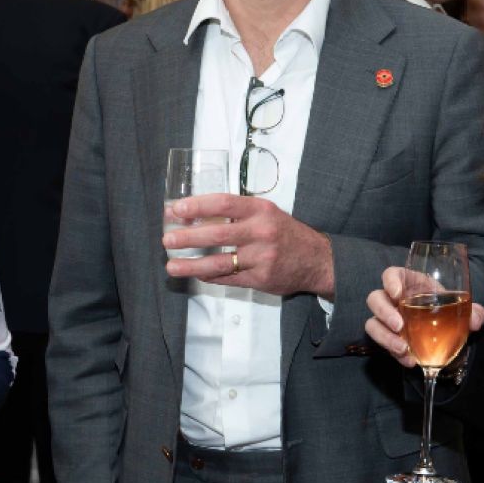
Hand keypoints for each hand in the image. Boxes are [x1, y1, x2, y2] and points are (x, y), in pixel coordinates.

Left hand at [163, 193, 333, 298]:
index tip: (176, 209)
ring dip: (191, 265)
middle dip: (187, 237)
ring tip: (171, 266)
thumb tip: (195, 214)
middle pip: (217, 234)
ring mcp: (261, 257)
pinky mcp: (260, 279)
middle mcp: (261, 232)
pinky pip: (227, 278)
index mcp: (260, 210)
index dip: (197, 205)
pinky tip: (195, 273)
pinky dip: (208, 275)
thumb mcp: (265, 213)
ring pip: (218, 262)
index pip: (223, 204)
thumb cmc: (284, 233)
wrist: (316, 260)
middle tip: (167, 239)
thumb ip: (236, 213)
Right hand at [364, 265, 483, 368]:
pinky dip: (392, 352)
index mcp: (410, 284)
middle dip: (384, 312)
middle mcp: (394, 300)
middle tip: (399, 326)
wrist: (446, 332)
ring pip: (373, 324)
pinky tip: (409, 360)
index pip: (391, 275)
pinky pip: (381, 344)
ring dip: (385, 337)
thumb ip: (474, 312)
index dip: (390, 281)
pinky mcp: (388, 338)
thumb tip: (476, 321)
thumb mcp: (463, 309)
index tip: (397, 294)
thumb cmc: (448, 311)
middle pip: (375, 299)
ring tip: (402, 349)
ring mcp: (388, 320)